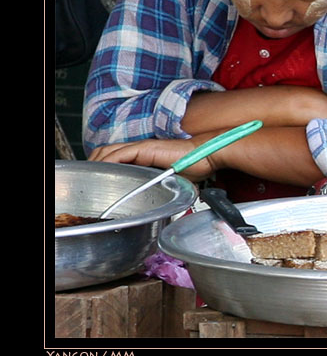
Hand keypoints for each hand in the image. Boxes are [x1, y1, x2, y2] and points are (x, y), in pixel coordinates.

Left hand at [87, 135, 217, 181]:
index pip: (113, 158)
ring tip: (92, 180)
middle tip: (89, 183)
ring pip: (107, 152)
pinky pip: (118, 155)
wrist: (207, 156)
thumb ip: (161, 189)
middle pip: (105, 152)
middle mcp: (139, 150)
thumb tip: (160, 207)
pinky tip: (104, 173)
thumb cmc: (195, 168)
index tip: (96, 184)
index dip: (101, 168)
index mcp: (143, 157)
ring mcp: (141, 148)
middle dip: (93, 166)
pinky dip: (107, 163)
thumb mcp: (173, 183)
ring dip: (96, 164)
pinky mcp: (145, 148)